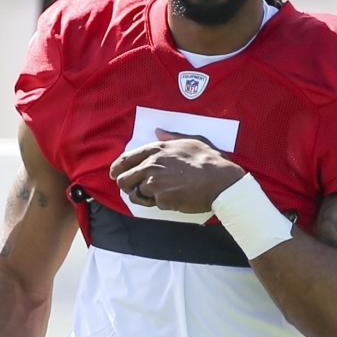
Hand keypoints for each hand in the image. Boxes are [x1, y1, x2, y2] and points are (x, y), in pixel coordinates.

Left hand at [109, 129, 242, 213]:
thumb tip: (158, 131)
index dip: (117, 169)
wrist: (221, 181)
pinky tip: (170, 199)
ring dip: (142, 196)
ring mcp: (155, 184)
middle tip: (136, 188)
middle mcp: (151, 166)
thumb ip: (170, 136)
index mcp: (156, 150)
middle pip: (123, 180)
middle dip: (127, 185)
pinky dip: (157, 204)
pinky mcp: (162, 200)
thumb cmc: (209, 160)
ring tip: (156, 195)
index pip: (126, 160)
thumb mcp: (191, 140)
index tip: (115, 174)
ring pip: (135, 194)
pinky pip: (151, 204)